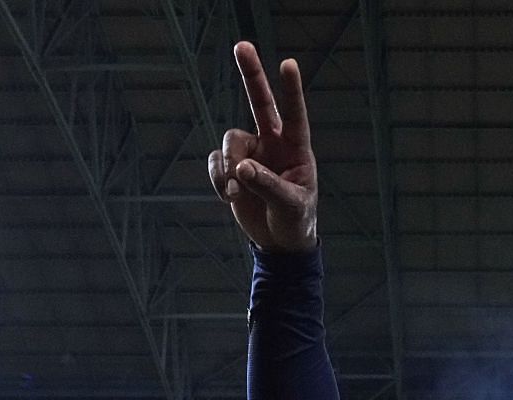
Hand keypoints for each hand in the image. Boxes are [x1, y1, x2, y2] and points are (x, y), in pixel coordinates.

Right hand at [209, 42, 317, 251]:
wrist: (278, 241)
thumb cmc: (295, 220)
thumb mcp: (289, 205)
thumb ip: (267, 185)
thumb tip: (242, 168)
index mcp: (296, 148)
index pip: (294, 114)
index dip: (291, 90)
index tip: (288, 64)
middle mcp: (272, 143)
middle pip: (259, 102)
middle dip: (251, 75)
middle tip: (242, 45)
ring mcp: (251, 153)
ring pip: (230, 141)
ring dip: (229, 166)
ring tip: (235, 192)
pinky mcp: (232, 168)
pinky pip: (217, 162)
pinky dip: (218, 178)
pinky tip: (228, 195)